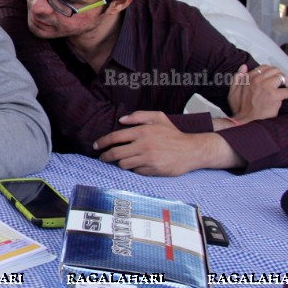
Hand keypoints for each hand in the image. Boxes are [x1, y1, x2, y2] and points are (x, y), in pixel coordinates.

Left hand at [94, 111, 239, 174]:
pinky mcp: (153, 170)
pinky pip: (136, 171)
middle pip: (115, 153)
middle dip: (105, 156)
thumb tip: (121, 120)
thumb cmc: (173, 134)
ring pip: (123, 164)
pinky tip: (137, 165)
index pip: (114, 137)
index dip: (102, 142)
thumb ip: (139, 116)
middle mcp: (143, 145)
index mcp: (142, 131)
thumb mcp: (158, 117)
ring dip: (120, 163)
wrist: (192, 150)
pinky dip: (134, 169)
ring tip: (121, 160)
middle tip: (102, 157)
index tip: (96, 146)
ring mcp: (148, 159)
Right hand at [227, 64, 287, 122]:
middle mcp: (258, 80)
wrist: (243, 121)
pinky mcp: (274, 95)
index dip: (272, 73)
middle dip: (281, 76)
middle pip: (275, 71)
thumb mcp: (233, 92)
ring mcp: (266, 87)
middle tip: (285, 84)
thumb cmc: (240, 109)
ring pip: (283, 77)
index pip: (264, 68)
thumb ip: (237, 78)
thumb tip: (244, 66)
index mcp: (249, 78)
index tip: (275, 79)